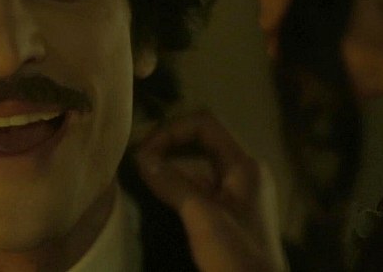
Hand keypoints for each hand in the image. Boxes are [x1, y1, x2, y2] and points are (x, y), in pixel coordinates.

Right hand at [135, 114, 287, 271]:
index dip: (172, 130)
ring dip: (172, 165)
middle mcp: (244, 172)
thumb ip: (172, 183)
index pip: (206, 125)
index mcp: (245, 165)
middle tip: (137, 158)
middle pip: (203, 141)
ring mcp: (238, 193)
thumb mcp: (202, 218)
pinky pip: (201, 187)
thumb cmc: (236, 257)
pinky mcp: (230, 213)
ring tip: (141, 172)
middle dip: (170, 144)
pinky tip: (157, 193)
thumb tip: (142, 156)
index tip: (144, 151)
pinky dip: (178, 185)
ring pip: (200, 165)